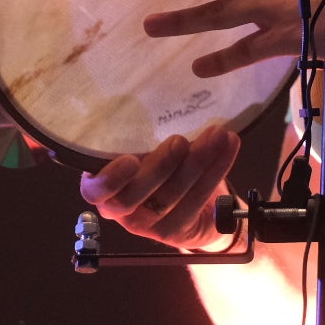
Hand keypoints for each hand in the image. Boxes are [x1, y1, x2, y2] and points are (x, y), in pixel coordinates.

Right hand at [79, 123, 240, 248]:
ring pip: (169, 197)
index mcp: (105, 186)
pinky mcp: (174, 231)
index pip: (95, 190)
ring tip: (217, 134)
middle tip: (181, 140)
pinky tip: (229, 146)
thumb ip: (145, 134)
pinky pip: (196, 201)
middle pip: (134, 196)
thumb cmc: (162, 164)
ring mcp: (147, 224)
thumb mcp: (147, 147)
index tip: (131, 159)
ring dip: (197, 162)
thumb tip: (161, 93)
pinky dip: (217, 170)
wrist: (194, 204)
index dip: (110, 179)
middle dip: (161, 166)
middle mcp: (121, 210)